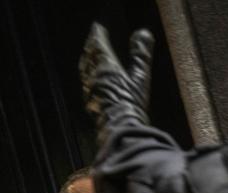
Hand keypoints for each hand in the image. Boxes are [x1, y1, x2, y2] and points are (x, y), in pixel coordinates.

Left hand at [79, 24, 154, 142]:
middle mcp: (93, 78)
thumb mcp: (140, 77)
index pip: (98, 46)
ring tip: (88, 56)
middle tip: (92, 39)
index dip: (97, 35)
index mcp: (105, 68)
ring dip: (86, 60)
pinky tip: (89, 80)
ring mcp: (89, 92)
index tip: (97, 27)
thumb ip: (141, 55)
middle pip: (88, 57)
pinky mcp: (90, 103)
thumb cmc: (131, 104)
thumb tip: (143, 33)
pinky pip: (86, 84)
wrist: (119, 130)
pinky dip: (87, 75)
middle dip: (90, 46)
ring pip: (85, 70)